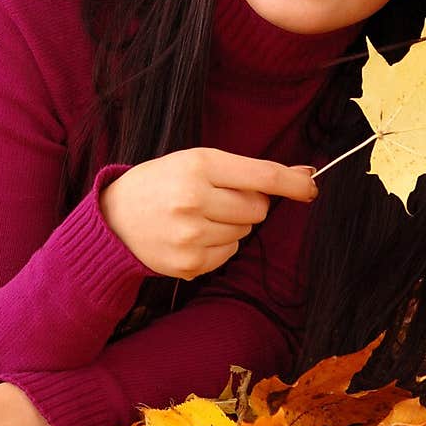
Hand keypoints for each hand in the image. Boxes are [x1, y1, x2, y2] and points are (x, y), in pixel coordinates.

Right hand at [99, 146, 317, 279]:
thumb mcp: (194, 161)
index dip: (292, 182)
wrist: (114, 218)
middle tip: (217, 197)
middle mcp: (194, 199)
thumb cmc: (160, 182)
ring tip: (197, 216)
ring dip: (231, 224)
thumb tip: (302, 177)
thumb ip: (244, 170)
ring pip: (244, 232)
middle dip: (248, 203)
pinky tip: (192, 235)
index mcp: (198, 165)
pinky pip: (229, 253)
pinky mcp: (189, 264)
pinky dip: (218, 245)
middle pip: (257, 208)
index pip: (260, 175)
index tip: (311, 185)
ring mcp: (191, 235)